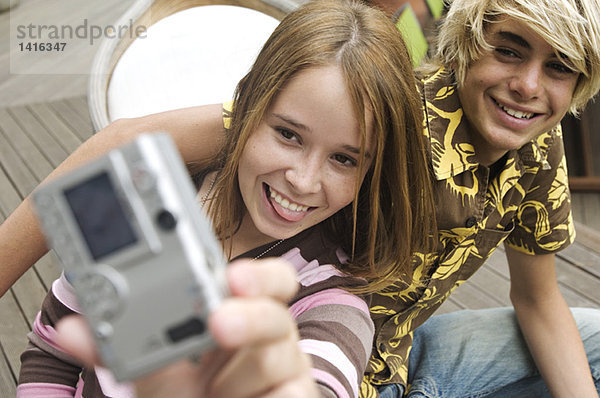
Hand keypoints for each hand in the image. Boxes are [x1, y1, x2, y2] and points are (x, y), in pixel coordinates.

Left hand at [56, 259, 318, 397]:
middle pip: (278, 310)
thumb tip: (72, 329)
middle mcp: (268, 331)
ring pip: (276, 356)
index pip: (264, 277)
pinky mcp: (295, 395)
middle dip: (250, 316)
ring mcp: (285, 366)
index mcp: (241, 307)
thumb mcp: (153, 372)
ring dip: (235, 377)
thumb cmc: (191, 392)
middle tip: (219, 324)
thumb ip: (119, 349)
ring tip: (212, 391)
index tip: (230, 276)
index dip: (255, 273)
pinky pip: (289, 394)